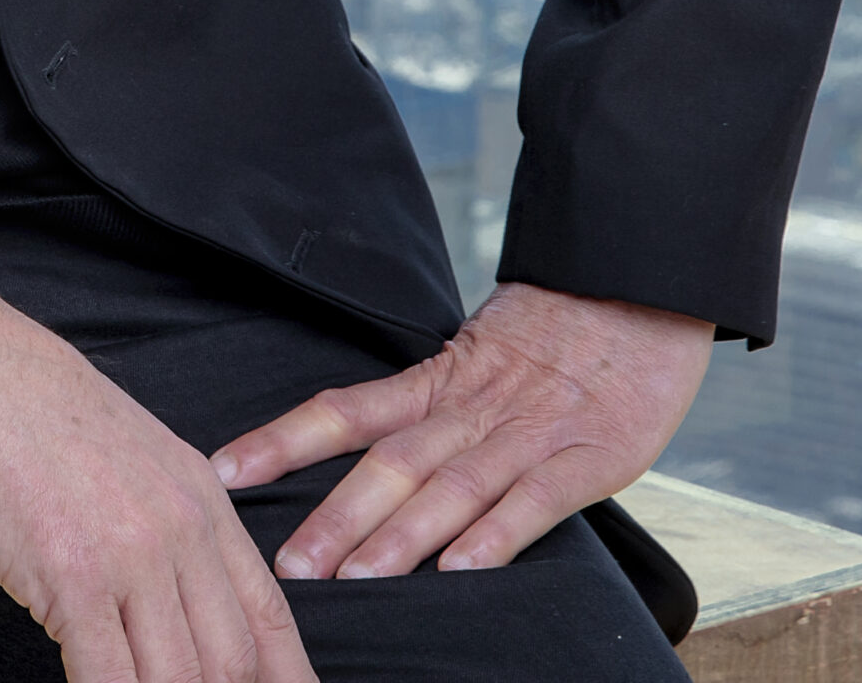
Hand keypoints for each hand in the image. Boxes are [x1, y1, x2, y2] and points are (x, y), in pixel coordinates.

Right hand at [0, 262, 316, 682]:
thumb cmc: (31, 410)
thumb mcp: (132, 453)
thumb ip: (170, 521)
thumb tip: (183, 599)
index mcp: (200, 496)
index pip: (269, 615)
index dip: (285, 680)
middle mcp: (180, 528)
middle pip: (231, 663)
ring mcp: (130, 555)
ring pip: (178, 682)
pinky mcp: (73, 579)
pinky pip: (110, 681)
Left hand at [207, 283, 712, 581]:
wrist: (636, 279)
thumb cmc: (558, 327)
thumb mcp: (480, 354)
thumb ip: (432, 404)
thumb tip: (368, 454)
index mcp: (438, 380)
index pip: (345, 411)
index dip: (283, 441)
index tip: (225, 472)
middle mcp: (471, 407)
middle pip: (389, 461)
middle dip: (335, 518)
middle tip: (288, 567)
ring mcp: (529, 433)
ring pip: (451, 486)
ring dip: (401, 538)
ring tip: (356, 581)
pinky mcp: (589, 456)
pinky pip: (536, 501)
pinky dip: (496, 536)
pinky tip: (463, 571)